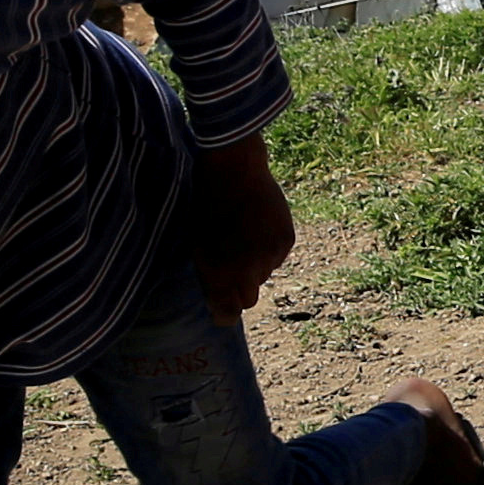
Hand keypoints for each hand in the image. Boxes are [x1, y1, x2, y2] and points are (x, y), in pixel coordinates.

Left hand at [190, 136, 296, 321]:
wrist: (235, 171)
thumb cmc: (206, 206)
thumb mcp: (197, 245)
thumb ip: (209, 277)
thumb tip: (216, 301)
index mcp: (222, 273)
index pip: (229, 312)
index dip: (224, 313)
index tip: (220, 311)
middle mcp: (250, 269)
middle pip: (249, 298)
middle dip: (239, 290)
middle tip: (229, 269)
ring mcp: (271, 254)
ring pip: (264, 275)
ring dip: (254, 266)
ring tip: (242, 240)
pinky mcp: (286, 239)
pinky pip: (277, 257)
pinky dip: (268, 250)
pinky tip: (257, 229)